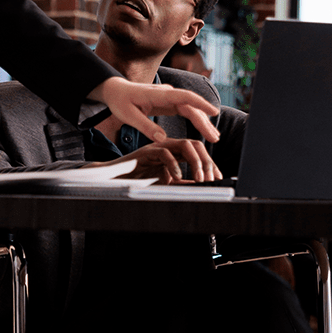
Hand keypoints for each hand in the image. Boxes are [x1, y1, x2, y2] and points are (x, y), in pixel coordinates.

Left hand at [90, 77, 219, 142]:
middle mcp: (167, 93)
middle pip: (191, 106)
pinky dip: (195, 119)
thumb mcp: (128, 116)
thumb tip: (162, 139)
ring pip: (190, 108)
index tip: (213, 112)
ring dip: (202, 121)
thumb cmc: (120, 101)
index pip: (184, 97)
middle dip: (204, 121)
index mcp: (158, 94)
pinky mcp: (168, 102)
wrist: (115, 90)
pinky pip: (185, 110)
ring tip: (213, 136)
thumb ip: (145, 127)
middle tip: (214, 137)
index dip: (200, 104)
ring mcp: (169, 97)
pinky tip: (202, 129)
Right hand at [96, 139, 221, 183]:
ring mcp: (157, 147)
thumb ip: (181, 183)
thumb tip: (198, 187)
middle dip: (207, 161)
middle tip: (211, 179)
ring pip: (184, 145)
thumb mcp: (165, 183)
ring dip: (196, 162)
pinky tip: (176, 177)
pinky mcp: (146, 152)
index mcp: (174, 152)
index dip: (210, 163)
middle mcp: (168, 146)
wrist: (114, 180)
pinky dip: (174, 165)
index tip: (218, 178)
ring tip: (199, 178)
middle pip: (195, 145)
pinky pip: (164, 153)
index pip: (198, 151)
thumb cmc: (137, 180)